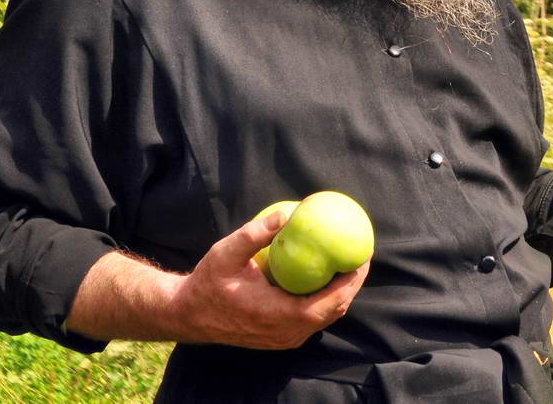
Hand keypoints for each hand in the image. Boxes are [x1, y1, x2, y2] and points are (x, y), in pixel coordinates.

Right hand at [168, 210, 370, 349]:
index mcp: (278, 315)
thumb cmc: (207, 283)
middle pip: (334, 311)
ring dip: (341, 293)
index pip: (328, 303)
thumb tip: (286, 213)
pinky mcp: (280, 337)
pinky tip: (326, 275)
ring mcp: (284, 339)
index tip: (362, 257)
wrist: (189, 315)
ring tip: (350, 263)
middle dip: (353, 284)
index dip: (350, 282)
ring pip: (324, 317)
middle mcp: (285, 333)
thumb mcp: (225, 254)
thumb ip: (254, 234)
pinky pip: (312, 319)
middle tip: (362, 255)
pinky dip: (325, 299)